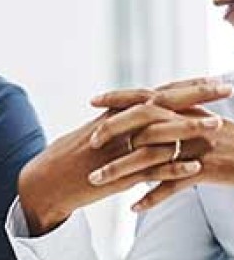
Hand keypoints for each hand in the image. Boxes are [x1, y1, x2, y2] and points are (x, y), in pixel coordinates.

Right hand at [18, 82, 225, 234]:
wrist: (44, 182)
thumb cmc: (67, 159)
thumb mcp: (92, 133)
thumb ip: (118, 123)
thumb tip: (142, 115)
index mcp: (113, 116)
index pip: (154, 94)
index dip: (183, 86)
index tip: (211, 78)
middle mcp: (115, 127)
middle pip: (160, 105)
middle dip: (194, 95)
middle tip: (224, 87)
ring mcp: (116, 151)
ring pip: (156, 135)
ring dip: (187, 129)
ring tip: (216, 125)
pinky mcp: (116, 177)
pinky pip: (147, 171)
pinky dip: (171, 169)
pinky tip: (193, 167)